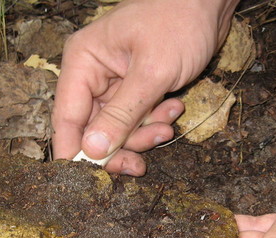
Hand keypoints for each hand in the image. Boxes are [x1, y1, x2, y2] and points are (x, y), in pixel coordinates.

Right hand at [52, 0, 238, 174]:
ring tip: (169, 121)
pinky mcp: (137, 88)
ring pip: (118, 128)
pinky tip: (174, 109)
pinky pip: (138, 117)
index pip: (67, 116)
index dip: (73, 151)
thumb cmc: (178, 24)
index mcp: (83, 62)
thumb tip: (93, 151)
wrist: (209, 4)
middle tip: (140, 164)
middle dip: (120, 146)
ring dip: (143, 133)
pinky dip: (154, 120)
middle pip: (93, 128)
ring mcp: (116, 82)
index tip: (83, 181)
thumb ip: (121, 114)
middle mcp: (94, 74)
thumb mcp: (151, 73)